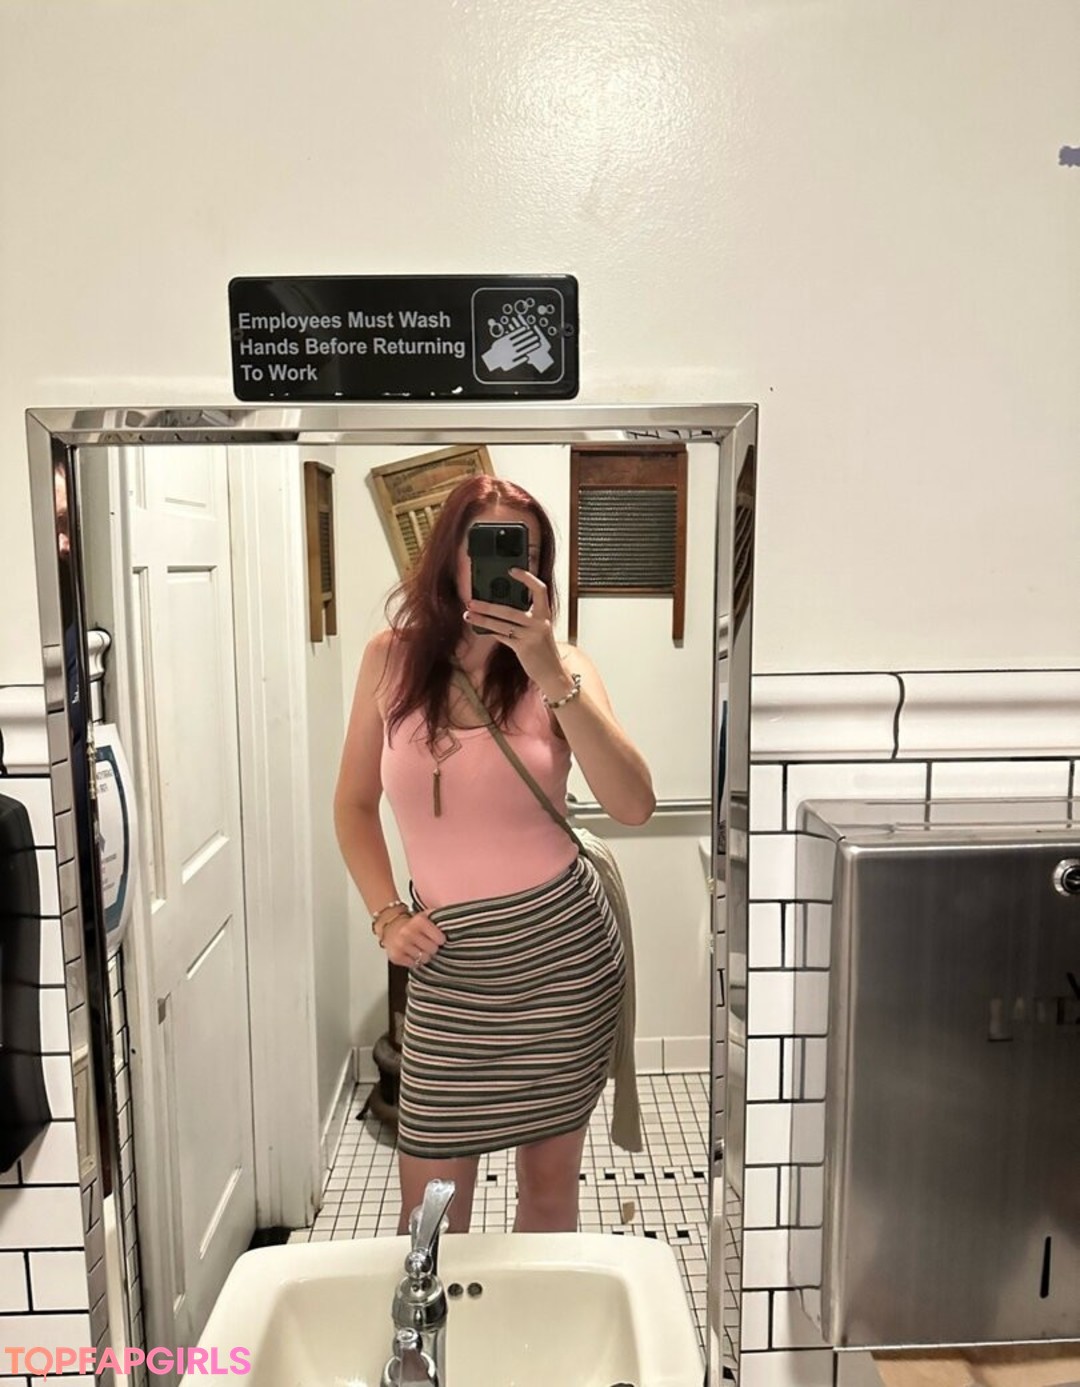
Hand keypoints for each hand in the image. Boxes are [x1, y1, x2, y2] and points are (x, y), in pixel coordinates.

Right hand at [381, 909, 445, 969]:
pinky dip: (415, 961)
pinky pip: (414, 964)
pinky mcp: (396, 956)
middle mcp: (408, 932)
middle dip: (432, 948)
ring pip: (424, 959)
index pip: (440, 939)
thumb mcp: (425, 916)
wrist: (390, 926)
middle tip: (427, 944)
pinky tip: (411, 953)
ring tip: (419, 948)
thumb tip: (455, 922)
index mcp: (418, 921)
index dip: (440, 940)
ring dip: (424, 955)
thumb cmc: (412, 924)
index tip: (437, 938)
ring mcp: (401, 945)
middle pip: (433, 950)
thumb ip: (439, 918)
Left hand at [464, 569, 563, 684]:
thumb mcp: (538, 628)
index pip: (540, 589)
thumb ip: (524, 617)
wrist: (553, 671)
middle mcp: (540, 623)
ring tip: (468, 614)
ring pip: (502, 624)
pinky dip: (489, 631)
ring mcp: (532, 636)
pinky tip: (478, 628)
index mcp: (545, 613)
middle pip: (510, 610)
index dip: (527, 578)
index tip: (512, 570)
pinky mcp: (524, 648)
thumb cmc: (543, 648)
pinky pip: (502, 636)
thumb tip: (497, 605)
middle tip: (471, 600)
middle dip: (488, 605)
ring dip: (482, 619)